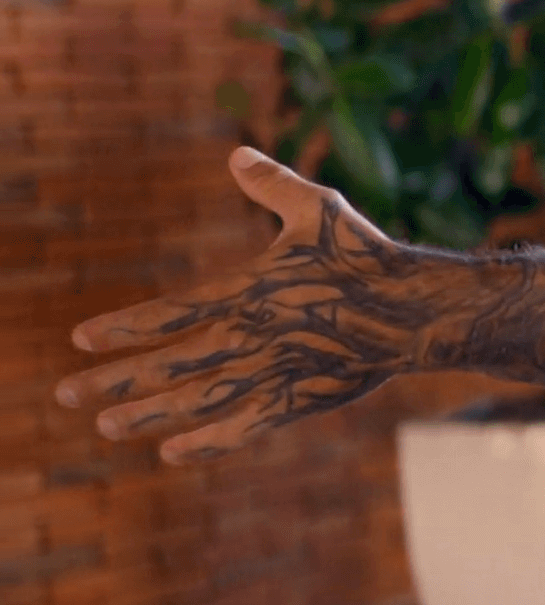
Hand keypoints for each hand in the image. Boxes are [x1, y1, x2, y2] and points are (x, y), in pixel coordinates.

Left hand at [57, 148, 421, 464]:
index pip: (171, 313)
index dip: (123, 327)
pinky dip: (206, 441)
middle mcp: (254, 335)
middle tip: (65, 394)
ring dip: (148, 413)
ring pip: (198, 399)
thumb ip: (272, 186)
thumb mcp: (320, 209)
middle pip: (171, 363)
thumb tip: (235, 153)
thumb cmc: (369, 255)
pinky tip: (172, 451)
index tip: (80, 340)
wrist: (418, 310)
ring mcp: (275, 372)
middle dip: (115, 380)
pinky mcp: (300, 399)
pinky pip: (244, 426)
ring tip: (104, 426)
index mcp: (250, 289)